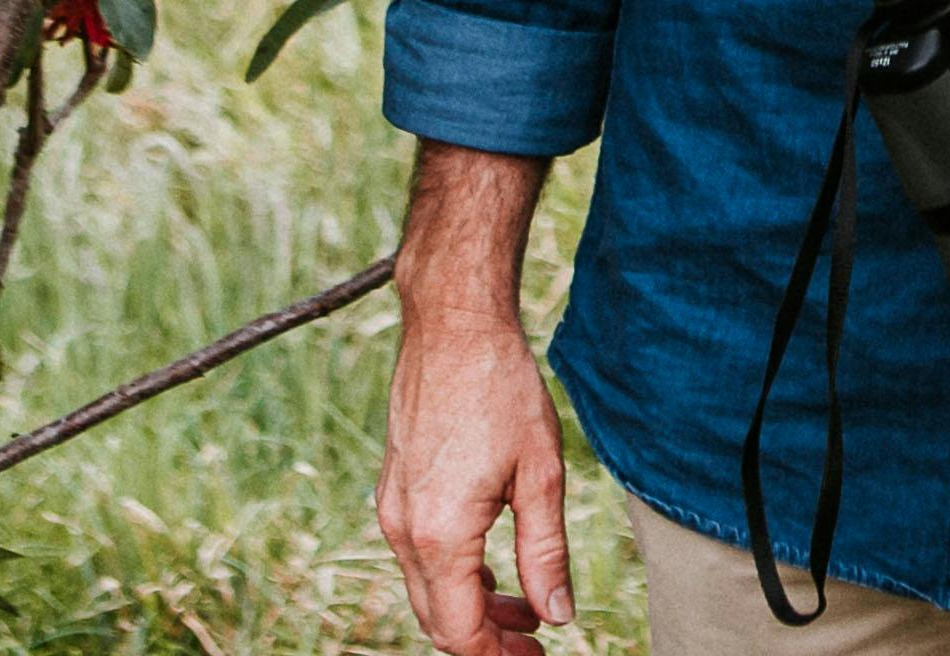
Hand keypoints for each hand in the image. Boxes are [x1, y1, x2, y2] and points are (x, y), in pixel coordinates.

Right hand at [377, 302, 576, 653]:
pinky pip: (418, 554)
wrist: (453, 325)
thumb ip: (546, 553)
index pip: (460, 631)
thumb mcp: (541, 475)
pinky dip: (453, 573)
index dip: (498, 655)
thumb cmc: (502, 390)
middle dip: (486, 637)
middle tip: (535, 639)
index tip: (537, 655)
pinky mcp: (394, 489)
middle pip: (438, 618)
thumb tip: (557, 615)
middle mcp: (404, 529)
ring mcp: (392, 508)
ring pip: (426, 587)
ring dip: (471, 605)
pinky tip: (492, 567)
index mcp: (440, 535)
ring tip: (524, 604)